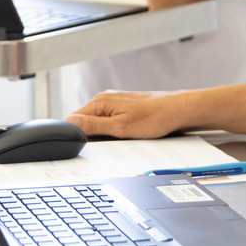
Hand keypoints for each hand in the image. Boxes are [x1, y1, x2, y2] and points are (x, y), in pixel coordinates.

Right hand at [66, 89, 186, 138]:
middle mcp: (103, 100)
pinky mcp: (121, 108)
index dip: (74, 135)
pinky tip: (122, 135)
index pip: (72, 119)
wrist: (175, 111)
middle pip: (83, 122)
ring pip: (95, 123)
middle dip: (89, 136)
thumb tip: (70, 124)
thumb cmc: (153, 118)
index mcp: (99, 102)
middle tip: (105, 144)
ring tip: (118, 138)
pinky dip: (110, 131)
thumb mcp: (120, 127)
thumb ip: (93, 126)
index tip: (82, 146)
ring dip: (101, 134)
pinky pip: (106, 121)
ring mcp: (112, 103)